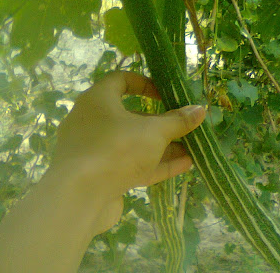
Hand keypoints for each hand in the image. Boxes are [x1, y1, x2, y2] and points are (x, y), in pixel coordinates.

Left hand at [50, 71, 204, 231]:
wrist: (79, 197)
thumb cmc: (117, 148)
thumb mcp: (155, 131)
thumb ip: (178, 121)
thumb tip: (200, 109)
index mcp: (98, 100)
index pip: (120, 80)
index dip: (145, 84)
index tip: (166, 95)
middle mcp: (91, 122)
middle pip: (130, 116)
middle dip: (161, 122)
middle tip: (184, 126)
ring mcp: (94, 151)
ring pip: (132, 144)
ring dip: (162, 146)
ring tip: (190, 148)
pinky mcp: (98, 176)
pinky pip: (129, 165)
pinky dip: (154, 164)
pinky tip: (183, 166)